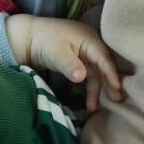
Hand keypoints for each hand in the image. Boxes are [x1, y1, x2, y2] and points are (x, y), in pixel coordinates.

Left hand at [6, 13, 124, 109]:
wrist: (26, 36)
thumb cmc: (43, 40)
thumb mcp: (56, 53)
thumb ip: (70, 65)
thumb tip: (82, 77)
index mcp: (88, 38)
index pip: (103, 57)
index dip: (110, 73)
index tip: (117, 87)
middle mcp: (90, 45)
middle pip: (103, 65)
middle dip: (109, 83)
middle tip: (117, 100)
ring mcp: (84, 53)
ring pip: (95, 72)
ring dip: (97, 89)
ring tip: (95, 107)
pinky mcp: (78, 60)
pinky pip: (88, 74)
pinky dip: (89, 87)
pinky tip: (89, 100)